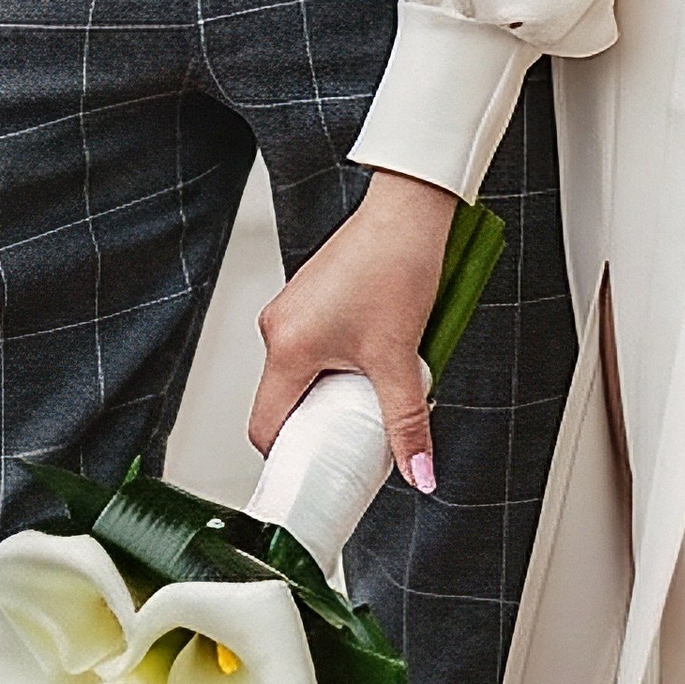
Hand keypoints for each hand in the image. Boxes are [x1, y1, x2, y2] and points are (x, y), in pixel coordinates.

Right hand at [252, 171, 455, 495]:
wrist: (409, 210)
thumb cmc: (396, 266)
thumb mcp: (400, 356)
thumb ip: (407, 422)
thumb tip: (419, 473)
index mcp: (286, 347)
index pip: (265, 427)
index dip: (289, 458)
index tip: (316, 473)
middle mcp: (278, 327)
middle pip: (284, 401)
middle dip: (318, 425)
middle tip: (354, 440)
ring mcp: (292, 308)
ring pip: (302, 373)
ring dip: (332, 391)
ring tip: (372, 394)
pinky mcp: (310, 295)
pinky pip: (313, 346)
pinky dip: (337, 363)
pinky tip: (373, 359)